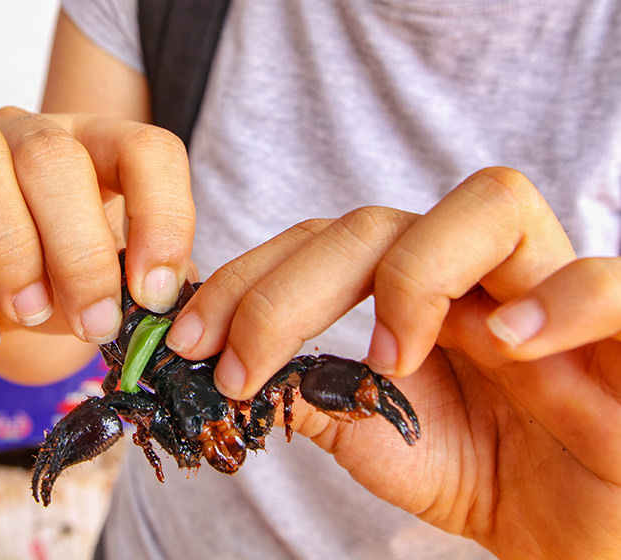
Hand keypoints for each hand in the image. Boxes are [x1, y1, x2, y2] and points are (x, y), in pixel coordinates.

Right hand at [0, 107, 193, 353]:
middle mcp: (30, 135)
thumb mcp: (116, 275)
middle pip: (52, 158)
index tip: (155, 294)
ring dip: (8, 254)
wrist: (4, 277)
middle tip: (95, 324)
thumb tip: (164, 315)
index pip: (146, 150)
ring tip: (31, 315)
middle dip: (79, 255)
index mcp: (100, 146)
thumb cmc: (71, 270)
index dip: (162, 219)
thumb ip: (142, 288)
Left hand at [166, 167, 620, 558]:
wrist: (572, 527)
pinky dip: (558, 302)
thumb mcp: (378, 436)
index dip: (249, 282)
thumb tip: (231, 372)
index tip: (190, 341)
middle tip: (241, 364)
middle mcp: (476, 273)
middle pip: (380, 223)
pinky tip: (509, 345)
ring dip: (417, 274)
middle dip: (290, 289)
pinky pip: (608, 282)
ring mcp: (548, 292)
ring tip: (391, 358)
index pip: (323, 243)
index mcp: (418, 290)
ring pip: (492, 206)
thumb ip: (315, 396)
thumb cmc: (483, 471)